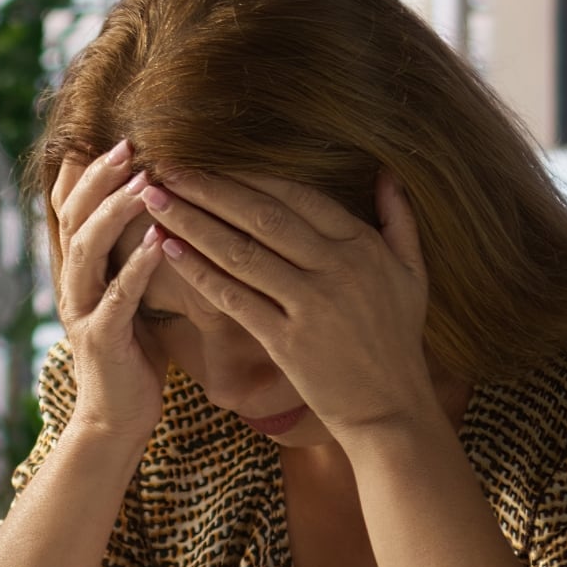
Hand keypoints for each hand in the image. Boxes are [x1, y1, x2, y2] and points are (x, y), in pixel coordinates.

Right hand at [49, 139, 168, 444]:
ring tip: (145, 183)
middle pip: (72, 217)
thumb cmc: (132, 352)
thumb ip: (127, 253)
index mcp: (76, 270)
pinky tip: (162, 243)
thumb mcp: (127, 293)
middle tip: (128, 145)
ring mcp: (81, 311)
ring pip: (87, 250)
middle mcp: (71, 284)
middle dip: (98, 178)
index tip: (110, 134)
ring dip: (114, 213)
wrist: (116, 418)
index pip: (67, 207)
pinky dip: (138, 267)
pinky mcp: (102, 340)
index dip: (82, 169)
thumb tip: (156, 206)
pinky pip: (117, 298)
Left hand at [144, 169, 436, 443]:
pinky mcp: (287, 341)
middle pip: (262, 216)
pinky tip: (168, 249)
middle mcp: (337, 269)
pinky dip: (199, 272)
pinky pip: (234, 298)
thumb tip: (387, 173)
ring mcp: (311, 305)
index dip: (248, 175)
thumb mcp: (413, 274)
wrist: (391, 409)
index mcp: (362, 246)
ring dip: (192, 223)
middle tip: (166, 167)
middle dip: (209, 188)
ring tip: (154, 201)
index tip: (210, 157)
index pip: (297, 195)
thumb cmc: (396, 339)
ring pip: (241, 253)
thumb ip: (399, 220)